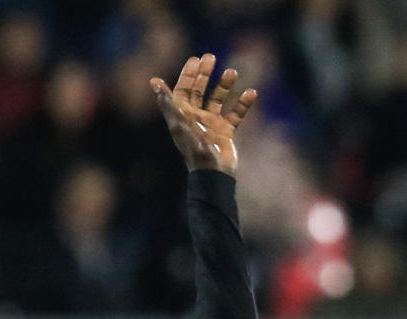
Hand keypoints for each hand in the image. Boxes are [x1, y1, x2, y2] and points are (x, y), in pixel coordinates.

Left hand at [151, 53, 257, 174]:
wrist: (213, 173)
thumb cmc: (194, 150)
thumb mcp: (179, 124)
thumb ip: (168, 102)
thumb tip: (154, 81)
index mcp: (182, 114)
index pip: (184, 88)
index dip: (188, 73)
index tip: (196, 59)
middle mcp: (196, 116)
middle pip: (200, 90)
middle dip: (205, 73)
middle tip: (211, 57)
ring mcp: (212, 123)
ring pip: (218, 99)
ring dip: (225, 85)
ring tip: (233, 72)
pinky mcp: (226, 132)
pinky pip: (236, 114)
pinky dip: (243, 104)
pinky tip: (251, 93)